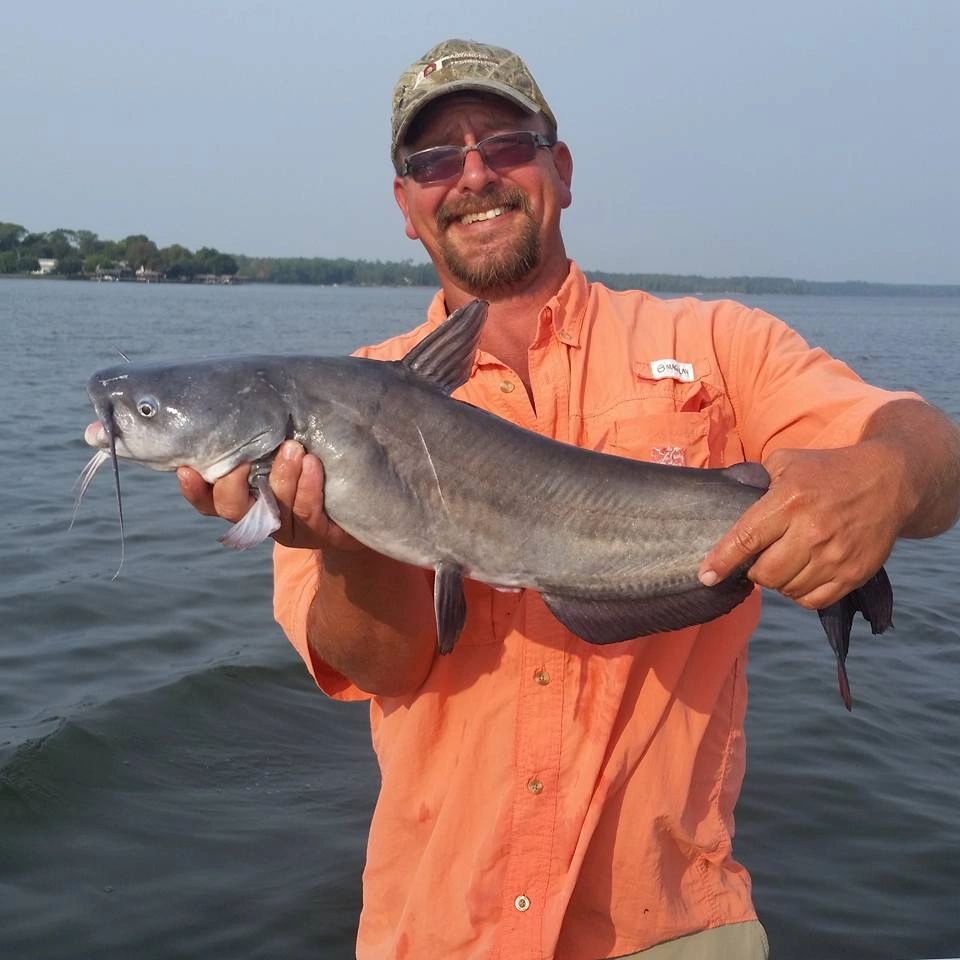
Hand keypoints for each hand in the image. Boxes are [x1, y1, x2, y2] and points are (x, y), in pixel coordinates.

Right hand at [177, 440, 361, 551]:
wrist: (354, 499)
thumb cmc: (307, 461)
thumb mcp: (279, 448)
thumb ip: (255, 434)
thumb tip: (232, 391)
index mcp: (243, 499)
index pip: (207, 501)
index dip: (194, 490)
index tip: (185, 469)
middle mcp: (260, 517)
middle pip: (232, 510)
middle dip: (234, 485)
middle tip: (244, 456)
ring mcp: (290, 528)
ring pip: (275, 510)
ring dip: (281, 477)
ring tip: (293, 447)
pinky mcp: (319, 533)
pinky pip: (309, 513)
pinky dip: (308, 487)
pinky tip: (313, 464)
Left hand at [698, 444, 901, 609]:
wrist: (890, 480)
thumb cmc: (828, 471)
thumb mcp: (786, 462)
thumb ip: (754, 481)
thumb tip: (724, 500)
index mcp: (790, 501)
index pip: (746, 539)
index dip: (721, 561)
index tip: (705, 576)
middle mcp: (812, 531)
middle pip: (765, 574)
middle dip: (754, 571)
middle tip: (760, 558)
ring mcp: (836, 555)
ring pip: (788, 589)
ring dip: (778, 581)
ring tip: (785, 561)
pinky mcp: (854, 573)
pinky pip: (813, 600)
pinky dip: (800, 593)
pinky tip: (802, 574)